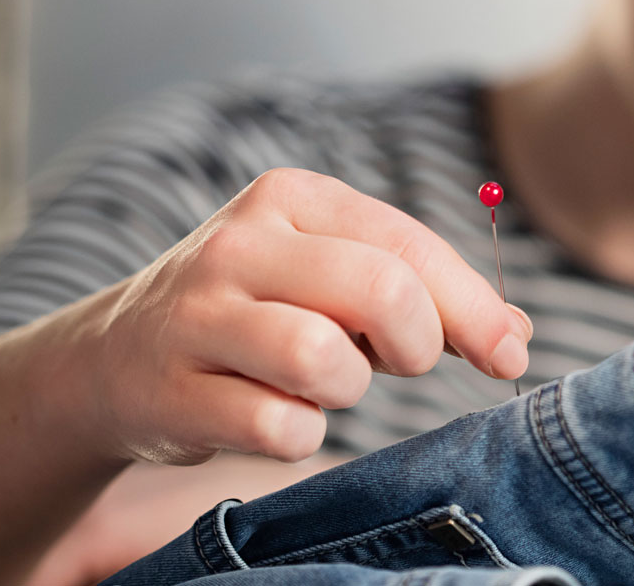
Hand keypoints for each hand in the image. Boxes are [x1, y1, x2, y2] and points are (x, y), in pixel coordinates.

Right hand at [79, 167, 532, 465]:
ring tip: (319, 383)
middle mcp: (240, 243)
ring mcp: (198, 315)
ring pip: (327, 360)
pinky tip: (268, 414)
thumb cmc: (255, 314)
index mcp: (291, 199)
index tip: (509, 354)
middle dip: (416, 343)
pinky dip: (296, 434)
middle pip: (382, 292)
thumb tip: (518, 335)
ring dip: (346, 391)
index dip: (474, 307)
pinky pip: (281, 428)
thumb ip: (421, 293)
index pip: (409, 246)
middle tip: (396, 362)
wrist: (114, 360)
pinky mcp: (172, 390)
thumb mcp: (328, 276)